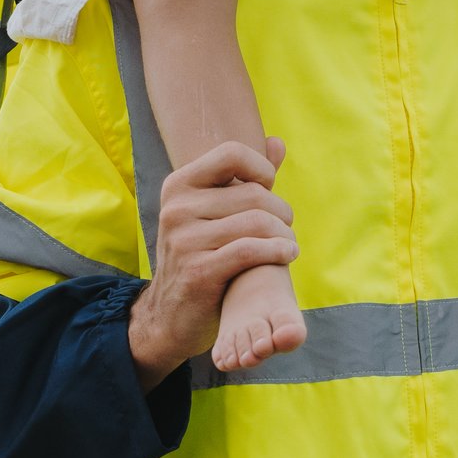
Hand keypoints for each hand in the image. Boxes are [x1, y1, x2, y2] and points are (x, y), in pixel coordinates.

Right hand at [127, 138, 295, 389]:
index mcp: (178, 185)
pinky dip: (278, 251)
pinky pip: (251, 250)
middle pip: (253, 194)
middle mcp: (176, 208)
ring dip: (284, 234)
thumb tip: (277, 142)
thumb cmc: (201, 255)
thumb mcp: (214, 213)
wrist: (169, 314)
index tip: (268, 191)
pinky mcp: (198, 271)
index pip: (232, 153)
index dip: (261, 169)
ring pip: (257, 222)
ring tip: (288, 244)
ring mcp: (184, 240)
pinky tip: (287, 255)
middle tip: (285, 228)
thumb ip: (246, 177)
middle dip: (281, 211)